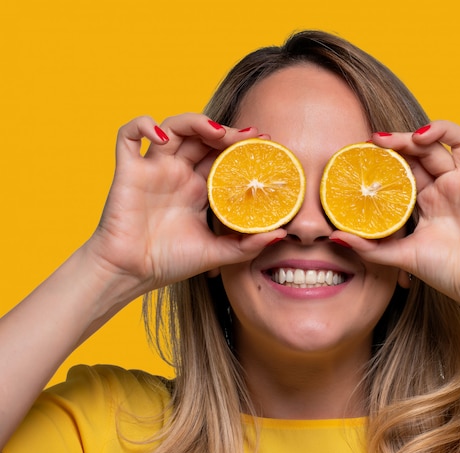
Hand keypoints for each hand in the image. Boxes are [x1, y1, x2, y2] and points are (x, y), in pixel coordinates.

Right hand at [85, 114, 282, 295]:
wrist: (132, 274)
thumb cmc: (170, 263)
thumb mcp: (217, 253)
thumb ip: (247, 245)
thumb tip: (281, 234)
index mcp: (198, 189)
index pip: (222, 157)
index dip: (242, 146)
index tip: (266, 143)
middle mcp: (178, 174)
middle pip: (202, 137)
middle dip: (226, 132)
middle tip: (249, 137)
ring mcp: (153, 169)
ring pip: (172, 127)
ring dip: (195, 121)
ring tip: (216, 132)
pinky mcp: (128, 171)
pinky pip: (128, 135)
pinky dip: (142, 125)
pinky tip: (160, 136)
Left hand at [334, 116, 459, 314]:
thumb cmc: (446, 272)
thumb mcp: (400, 256)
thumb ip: (369, 247)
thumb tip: (334, 238)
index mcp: (427, 200)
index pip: (407, 167)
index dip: (389, 155)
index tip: (366, 148)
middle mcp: (448, 187)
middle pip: (427, 150)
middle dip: (403, 141)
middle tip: (380, 140)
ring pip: (459, 143)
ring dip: (439, 131)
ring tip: (417, 136)